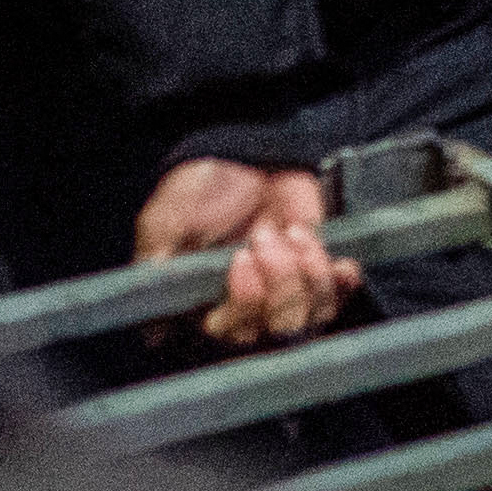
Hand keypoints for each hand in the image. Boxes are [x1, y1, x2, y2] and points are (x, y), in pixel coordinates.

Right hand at [135, 157, 359, 346]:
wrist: (241, 152)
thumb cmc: (198, 188)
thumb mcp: (166, 222)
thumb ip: (158, 268)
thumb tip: (151, 331)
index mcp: (205, 307)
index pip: (229, 338)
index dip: (243, 307)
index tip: (242, 260)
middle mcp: (247, 310)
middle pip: (276, 335)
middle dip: (279, 288)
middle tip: (265, 238)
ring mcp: (284, 294)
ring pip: (310, 318)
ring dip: (309, 277)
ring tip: (293, 234)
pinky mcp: (315, 275)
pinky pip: (337, 298)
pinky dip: (340, 283)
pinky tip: (339, 262)